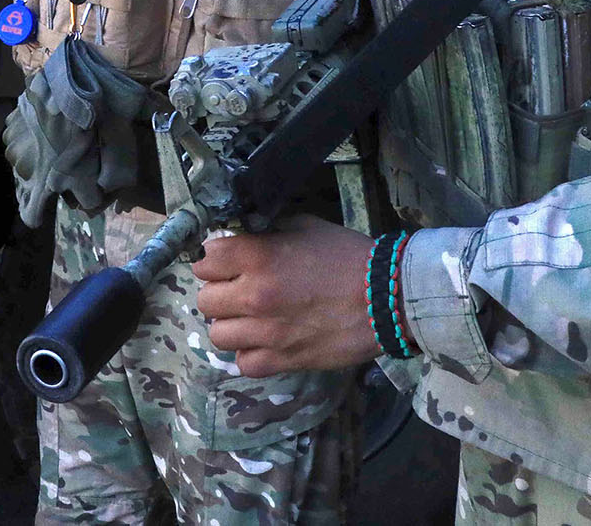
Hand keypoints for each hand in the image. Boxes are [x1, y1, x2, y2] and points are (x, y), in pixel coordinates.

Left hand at [193, 215, 382, 377]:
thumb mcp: (305, 226)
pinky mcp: (282, 360)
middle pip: (205, 299)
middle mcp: (255, 296)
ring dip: (230, 324)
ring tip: (249, 317)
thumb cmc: (348, 257)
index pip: (206, 260)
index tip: (226, 260)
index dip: (215, 258)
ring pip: (217, 334)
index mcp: (258, 258)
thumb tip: (242, 236)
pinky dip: (249, 353)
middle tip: (238, 289)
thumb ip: (268, 232)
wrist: (386, 299)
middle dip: (219, 291)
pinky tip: (264, 341)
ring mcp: (267, 333)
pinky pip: (243, 363)